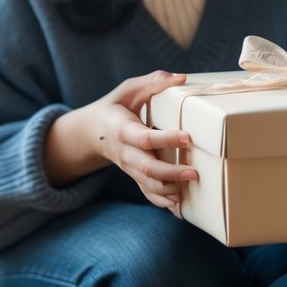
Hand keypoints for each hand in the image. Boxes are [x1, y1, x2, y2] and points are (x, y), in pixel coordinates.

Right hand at [46, 70, 197, 213]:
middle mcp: (125, 153)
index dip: (166, 139)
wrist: (91, 132)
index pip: (145, 138)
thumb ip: (154, 82)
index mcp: (123, 130)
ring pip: (148, 185)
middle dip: (171, 174)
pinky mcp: (134, 176)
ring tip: (192, 188)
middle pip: (147, 169)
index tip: (187, 137)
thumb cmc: (115, 106)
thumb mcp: (129, 89)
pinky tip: (180, 209)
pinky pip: (147, 193)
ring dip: (169, 191)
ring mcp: (129, 168)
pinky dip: (163, 202)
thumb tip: (182, 77)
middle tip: (194, 173)